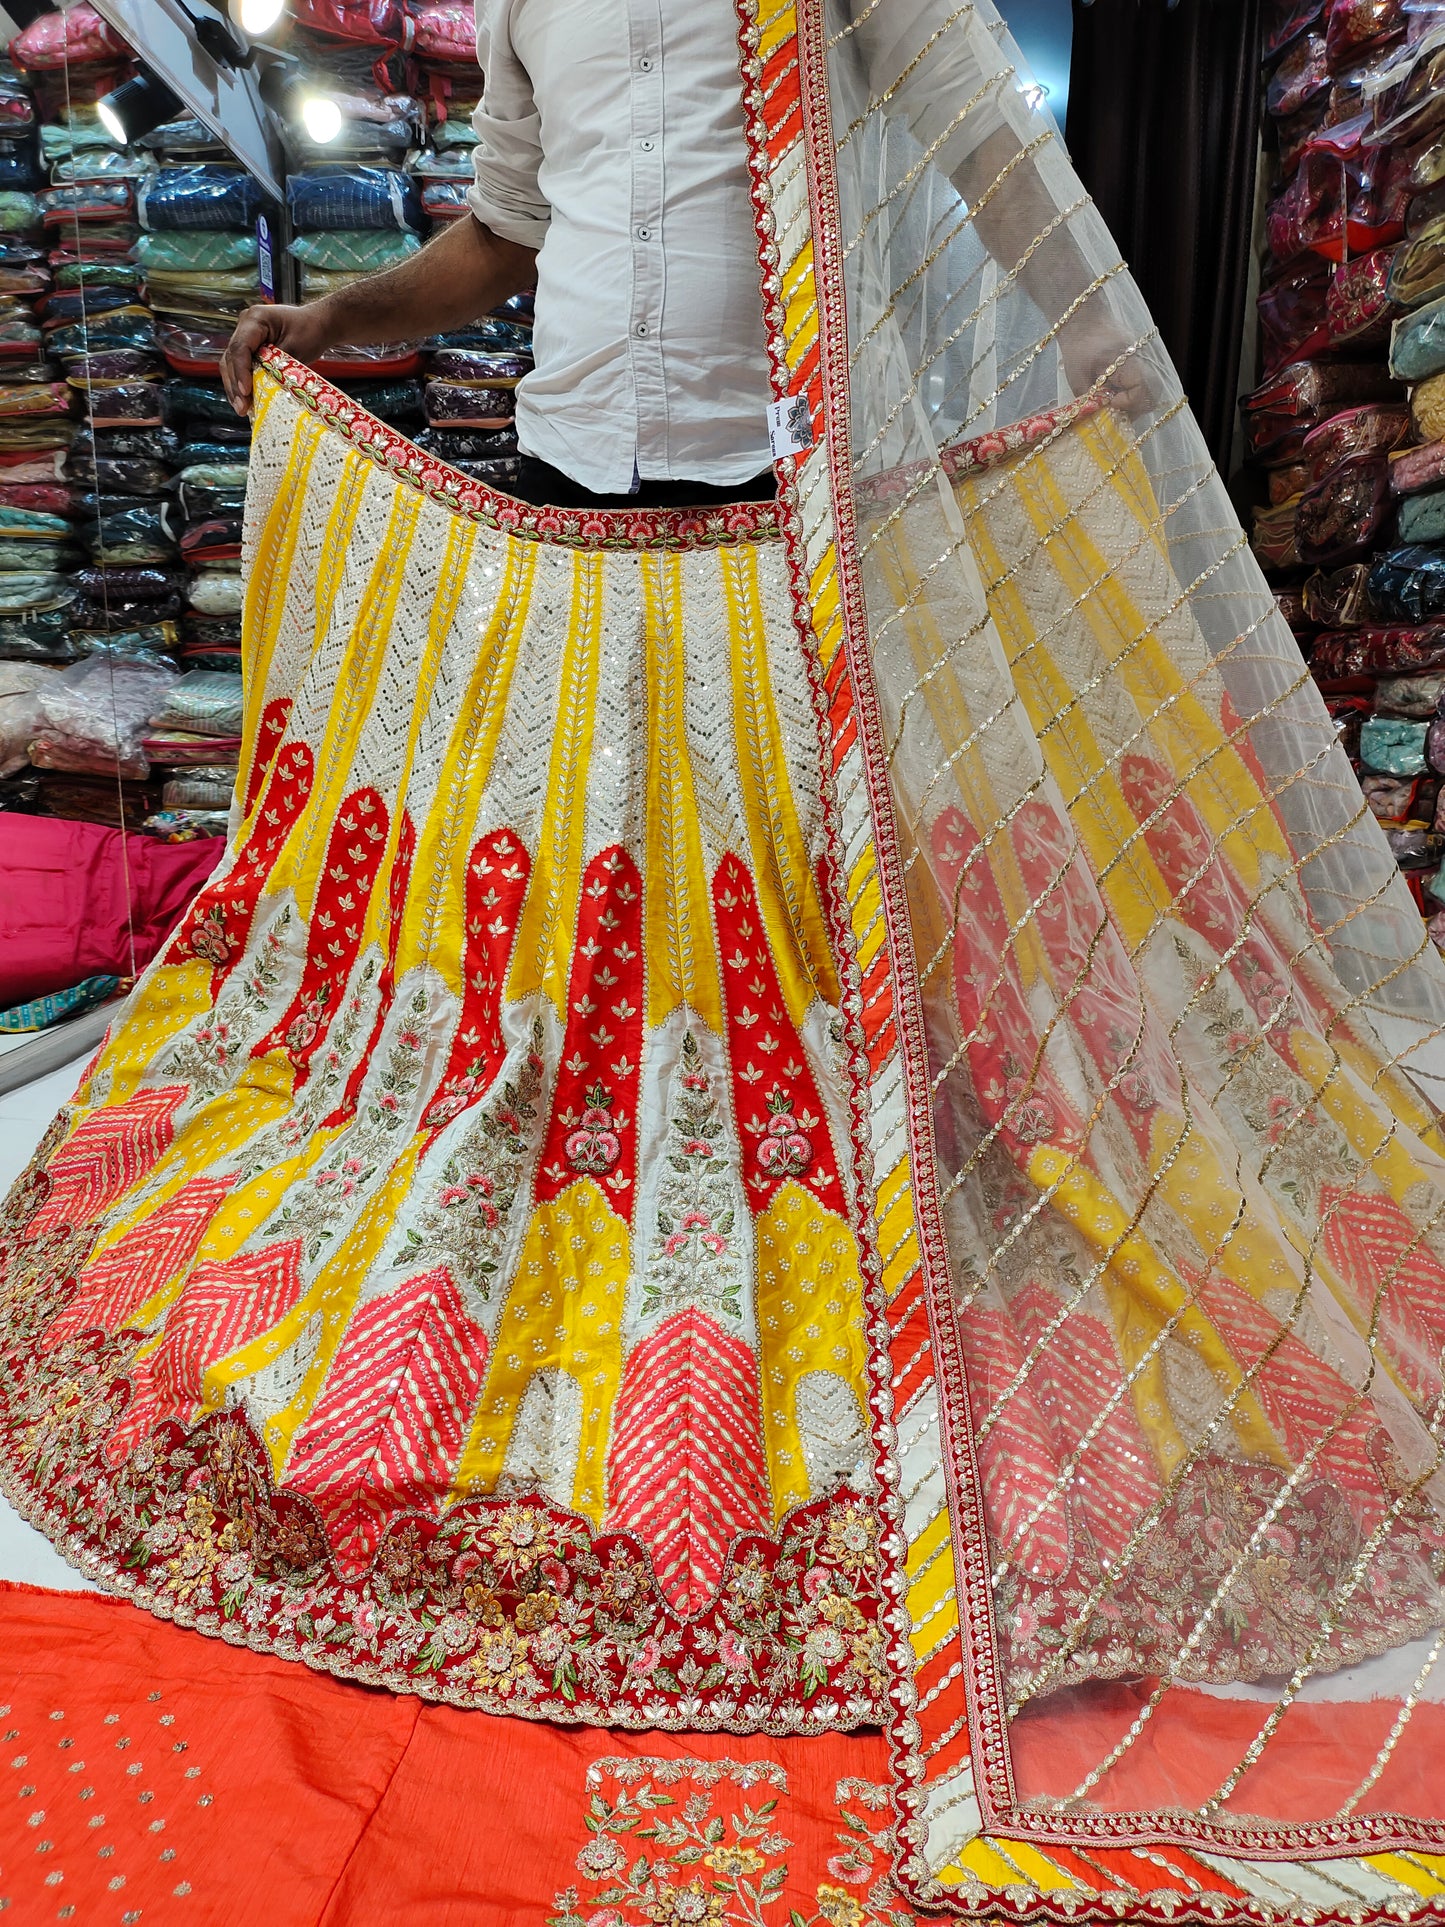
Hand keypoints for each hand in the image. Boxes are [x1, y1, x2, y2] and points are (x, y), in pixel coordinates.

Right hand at [221, 301, 332, 415]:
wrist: (318, 324)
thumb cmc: (311, 331)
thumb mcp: (296, 348)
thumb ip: (276, 365)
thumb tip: (262, 388)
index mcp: (255, 318)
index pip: (240, 347)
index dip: (241, 371)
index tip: (245, 391)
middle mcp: (245, 325)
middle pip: (231, 357)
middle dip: (235, 385)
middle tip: (242, 408)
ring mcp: (245, 336)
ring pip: (232, 364)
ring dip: (235, 388)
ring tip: (242, 409)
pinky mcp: (250, 347)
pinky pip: (240, 366)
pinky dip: (242, 384)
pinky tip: (246, 401)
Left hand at [1058, 315, 1155, 418]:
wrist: (1085, 322)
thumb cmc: (1078, 347)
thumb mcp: (1077, 377)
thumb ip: (1090, 401)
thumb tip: (1100, 419)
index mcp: (1125, 359)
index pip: (1141, 387)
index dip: (1129, 401)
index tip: (1111, 402)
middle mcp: (1141, 360)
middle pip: (1153, 393)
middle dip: (1135, 407)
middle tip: (1115, 409)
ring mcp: (1144, 362)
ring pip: (1153, 391)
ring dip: (1137, 403)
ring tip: (1117, 404)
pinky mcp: (1141, 365)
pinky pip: (1147, 385)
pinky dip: (1136, 395)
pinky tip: (1119, 395)